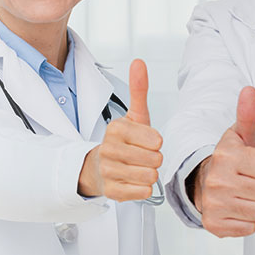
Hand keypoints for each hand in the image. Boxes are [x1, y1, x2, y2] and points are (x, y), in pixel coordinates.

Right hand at [79, 59, 162, 200]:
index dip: (155, 143)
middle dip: (153, 159)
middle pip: (155, 160)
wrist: (98, 167)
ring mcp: (108, 171)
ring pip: (150, 176)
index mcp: (116, 128)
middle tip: (140, 156)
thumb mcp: (134, 115)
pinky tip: (131, 181)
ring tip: (136, 168)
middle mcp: (109, 149)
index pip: (156, 140)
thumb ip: (138, 89)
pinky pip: (143, 192)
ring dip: (148, 174)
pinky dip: (142, 188)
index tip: (143, 142)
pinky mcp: (111, 192)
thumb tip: (139, 62)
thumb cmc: (124, 141)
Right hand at [192, 86, 254, 236]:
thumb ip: (249, 114)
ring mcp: (213, 204)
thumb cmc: (229, 160)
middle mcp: (217, 180)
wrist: (202, 182)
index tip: (252, 165)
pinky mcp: (214, 224)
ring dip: (254, 204)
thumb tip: (250, 91)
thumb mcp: (241, 136)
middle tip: (247, 181)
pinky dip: (245, 220)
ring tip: (242, 195)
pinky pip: (249, 227)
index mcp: (225, 156)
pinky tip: (235, 208)